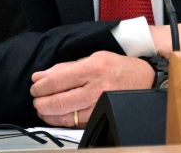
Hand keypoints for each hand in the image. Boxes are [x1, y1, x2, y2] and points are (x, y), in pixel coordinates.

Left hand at [30, 51, 152, 126]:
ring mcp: (99, 104)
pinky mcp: (102, 116)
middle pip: (58, 101)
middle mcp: (95, 88)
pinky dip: (62, 121)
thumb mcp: (93, 57)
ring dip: (49, 114)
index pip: (57, 80)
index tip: (35, 86)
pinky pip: (76, 123)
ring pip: (66, 116)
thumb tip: (40, 76)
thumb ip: (65, 67)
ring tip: (43, 109)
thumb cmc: (118, 67)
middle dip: (41, 102)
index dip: (41, 86)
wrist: (145, 80)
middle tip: (36, 99)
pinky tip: (56, 116)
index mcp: (92, 68)